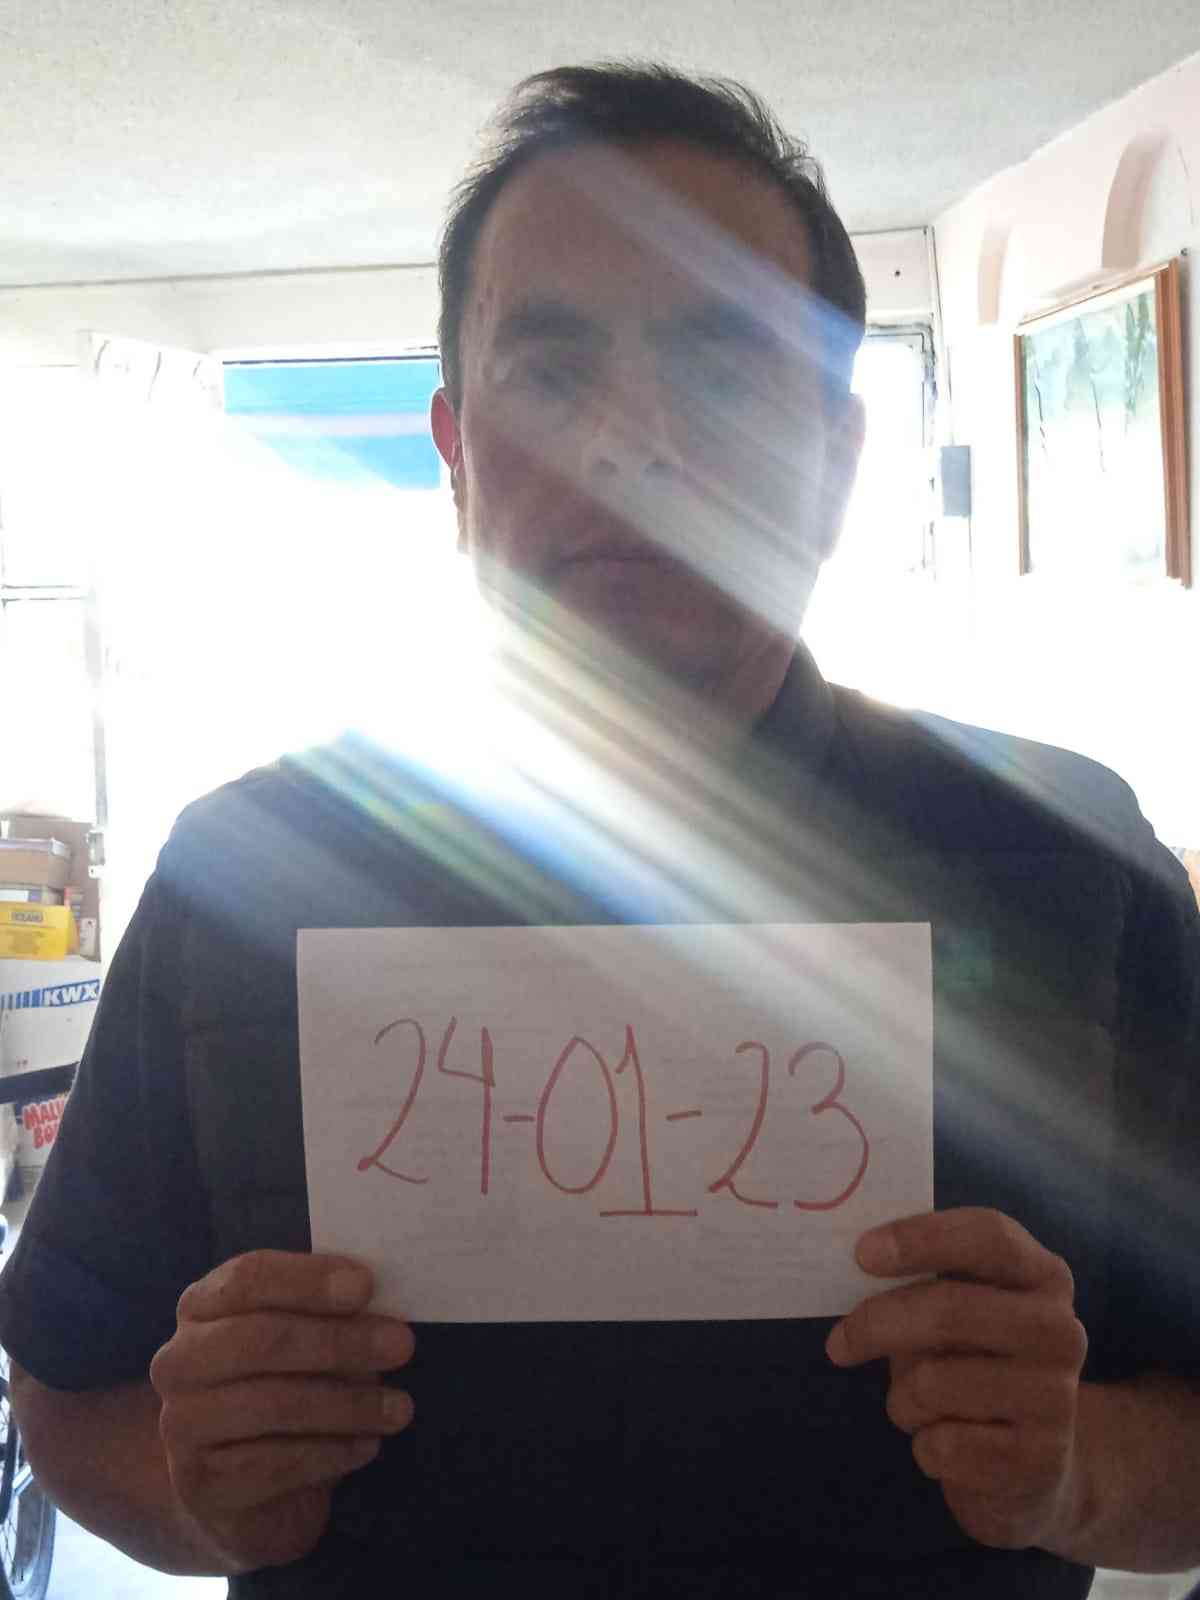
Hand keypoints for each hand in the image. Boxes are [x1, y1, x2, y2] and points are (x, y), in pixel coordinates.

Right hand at [149, 1250, 414, 1570]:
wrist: (245, 1486)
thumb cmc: (284, 1385)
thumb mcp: (303, 1337)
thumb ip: (329, 1312)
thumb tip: (379, 1307)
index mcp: (201, 1306)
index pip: (248, 1279)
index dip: (308, 1280)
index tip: (366, 1286)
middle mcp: (178, 1361)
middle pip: (261, 1338)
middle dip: (339, 1341)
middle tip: (401, 1345)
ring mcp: (181, 1424)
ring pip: (274, 1403)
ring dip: (349, 1404)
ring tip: (399, 1407)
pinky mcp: (201, 1483)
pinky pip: (276, 1463)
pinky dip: (333, 1452)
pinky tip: (368, 1445)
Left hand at [826, 1207, 1088, 1550]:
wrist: (1037, 1464)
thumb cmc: (976, 1366)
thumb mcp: (961, 1314)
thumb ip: (924, 1284)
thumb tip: (856, 1266)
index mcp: (1044, 1277)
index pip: (989, 1236)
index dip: (922, 1238)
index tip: (862, 1253)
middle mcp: (1060, 1331)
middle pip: (950, 1310)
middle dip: (876, 1325)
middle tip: (837, 1343)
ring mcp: (1055, 1398)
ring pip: (933, 1384)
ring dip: (903, 1398)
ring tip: (918, 1405)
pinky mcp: (1037, 1461)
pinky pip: (942, 1445)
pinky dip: (924, 1445)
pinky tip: (947, 1443)